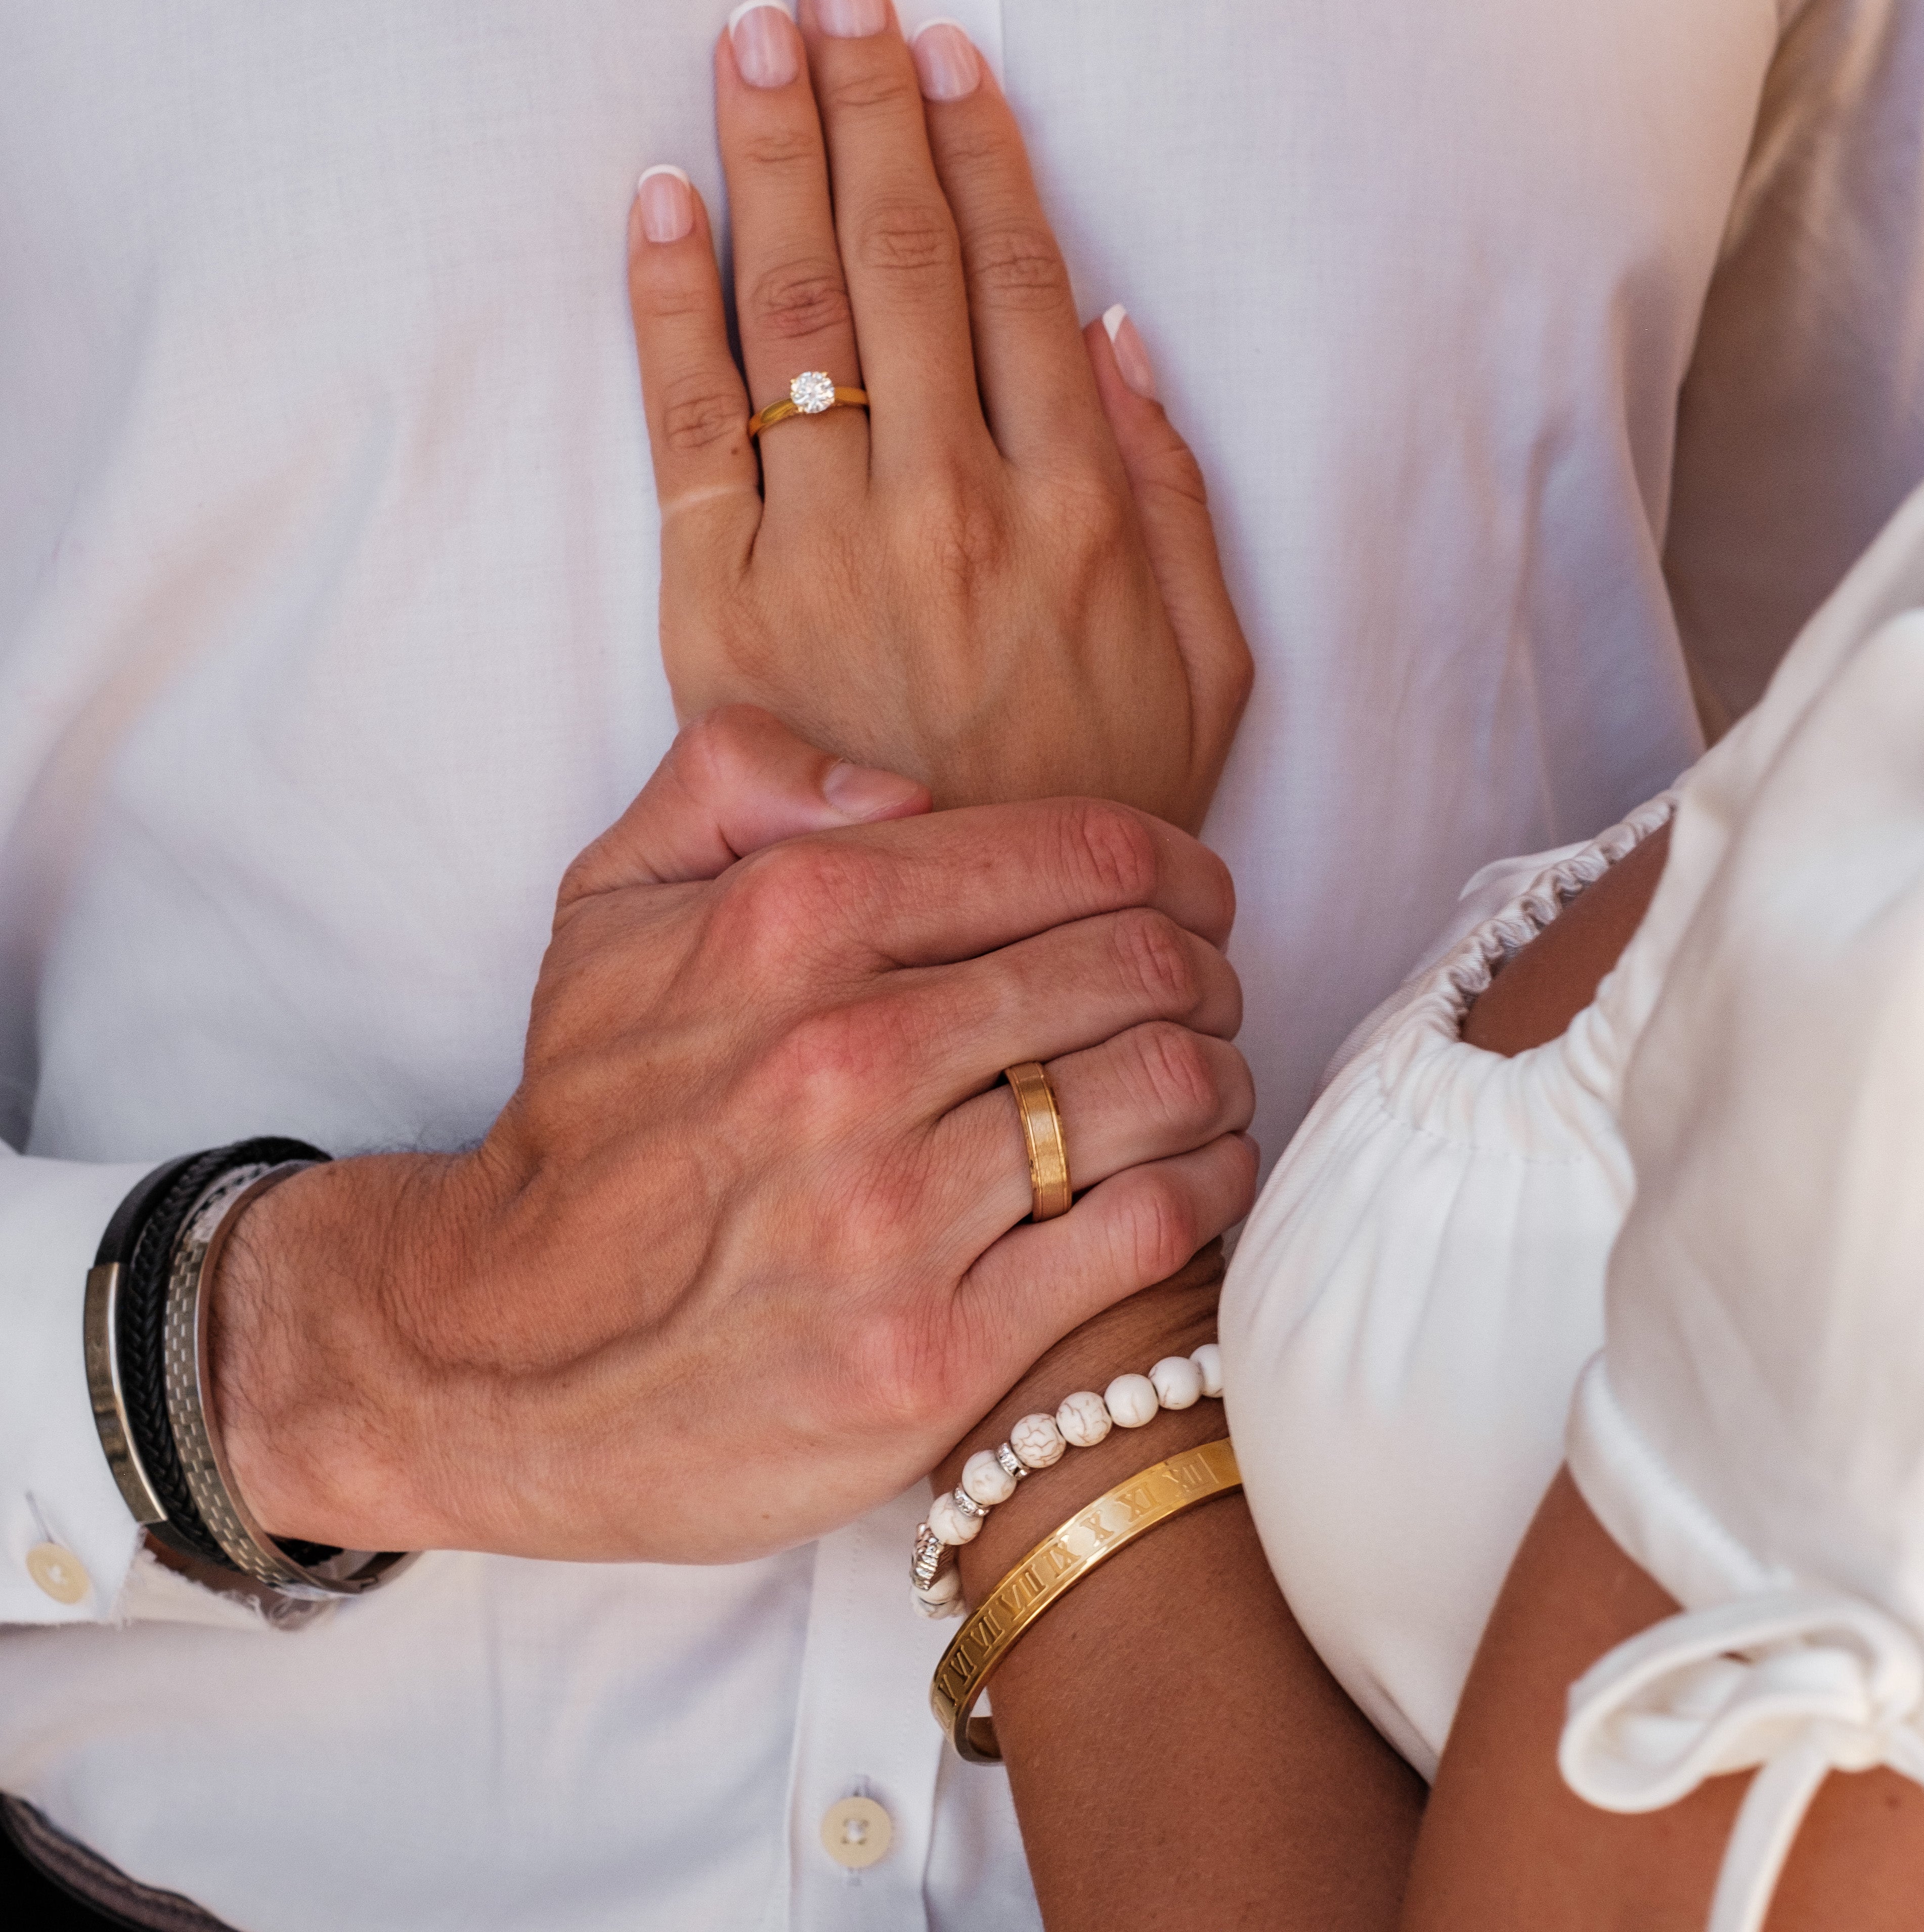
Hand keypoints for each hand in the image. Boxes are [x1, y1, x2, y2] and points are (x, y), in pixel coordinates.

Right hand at [211, 708, 1257, 1563]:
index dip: (1172, 866)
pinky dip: (1208, 1184)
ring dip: (1218, 1073)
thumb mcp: (608, 905)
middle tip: (1208, 991)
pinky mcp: (935, 1353)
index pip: (1075, 853)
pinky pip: (1148, 1230)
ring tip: (1205, 1080)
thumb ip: (736, 778)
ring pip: (1165, 1089)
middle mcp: (849, 1058)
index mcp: (792, 926)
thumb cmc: (589, 1121)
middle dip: (1206, 967)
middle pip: (1139, 966)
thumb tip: (900, 786)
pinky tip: (1200, 1170)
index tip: (1193, 896)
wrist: (496, 1354)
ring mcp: (895, 1214)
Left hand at [628, 0, 1251, 831]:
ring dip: (771, 153)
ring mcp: (829, 546)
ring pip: (793, 307)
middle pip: (899, 258)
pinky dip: (667, 304)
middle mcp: (953, 499)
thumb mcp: (1213, 668)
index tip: (945, 60)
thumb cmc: (1094, 800)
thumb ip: (1180, 498)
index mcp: (1077, 503)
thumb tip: (1118, 337)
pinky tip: (662, 203)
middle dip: (866, 106)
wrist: (975, 950)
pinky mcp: (721, 604)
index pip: (1016, 279)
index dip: (977, 152)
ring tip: (754, 44)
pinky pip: (687, 426)